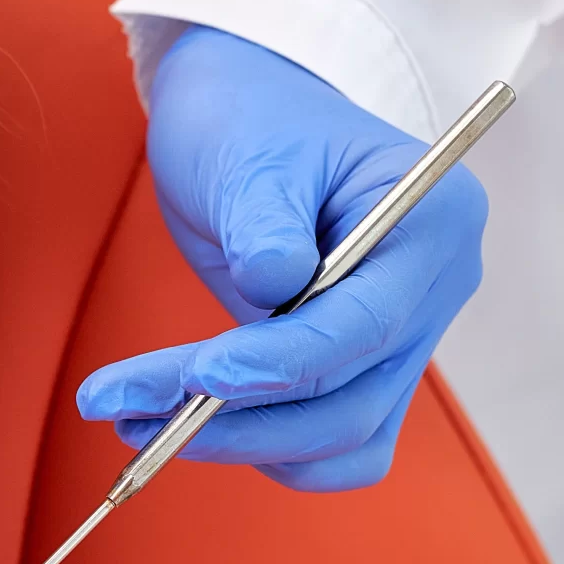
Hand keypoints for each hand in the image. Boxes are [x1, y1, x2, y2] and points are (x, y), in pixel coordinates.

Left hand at [75, 26, 486, 490]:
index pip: (365, 323)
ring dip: (240, 443)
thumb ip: (265, 224)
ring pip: (342, 437)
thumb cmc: (252, 120)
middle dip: (239, 417)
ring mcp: (403, 336)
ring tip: (134, 420)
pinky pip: (329, 442)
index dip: (282, 362)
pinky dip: (262, 446)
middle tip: (129, 411)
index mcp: (434, 221)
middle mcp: (434, 289)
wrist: (246, 117)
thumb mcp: (250, 153)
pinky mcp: (360, 370)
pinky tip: (183, 424)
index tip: (198, 377)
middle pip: (353, 397)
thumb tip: (273, 289)